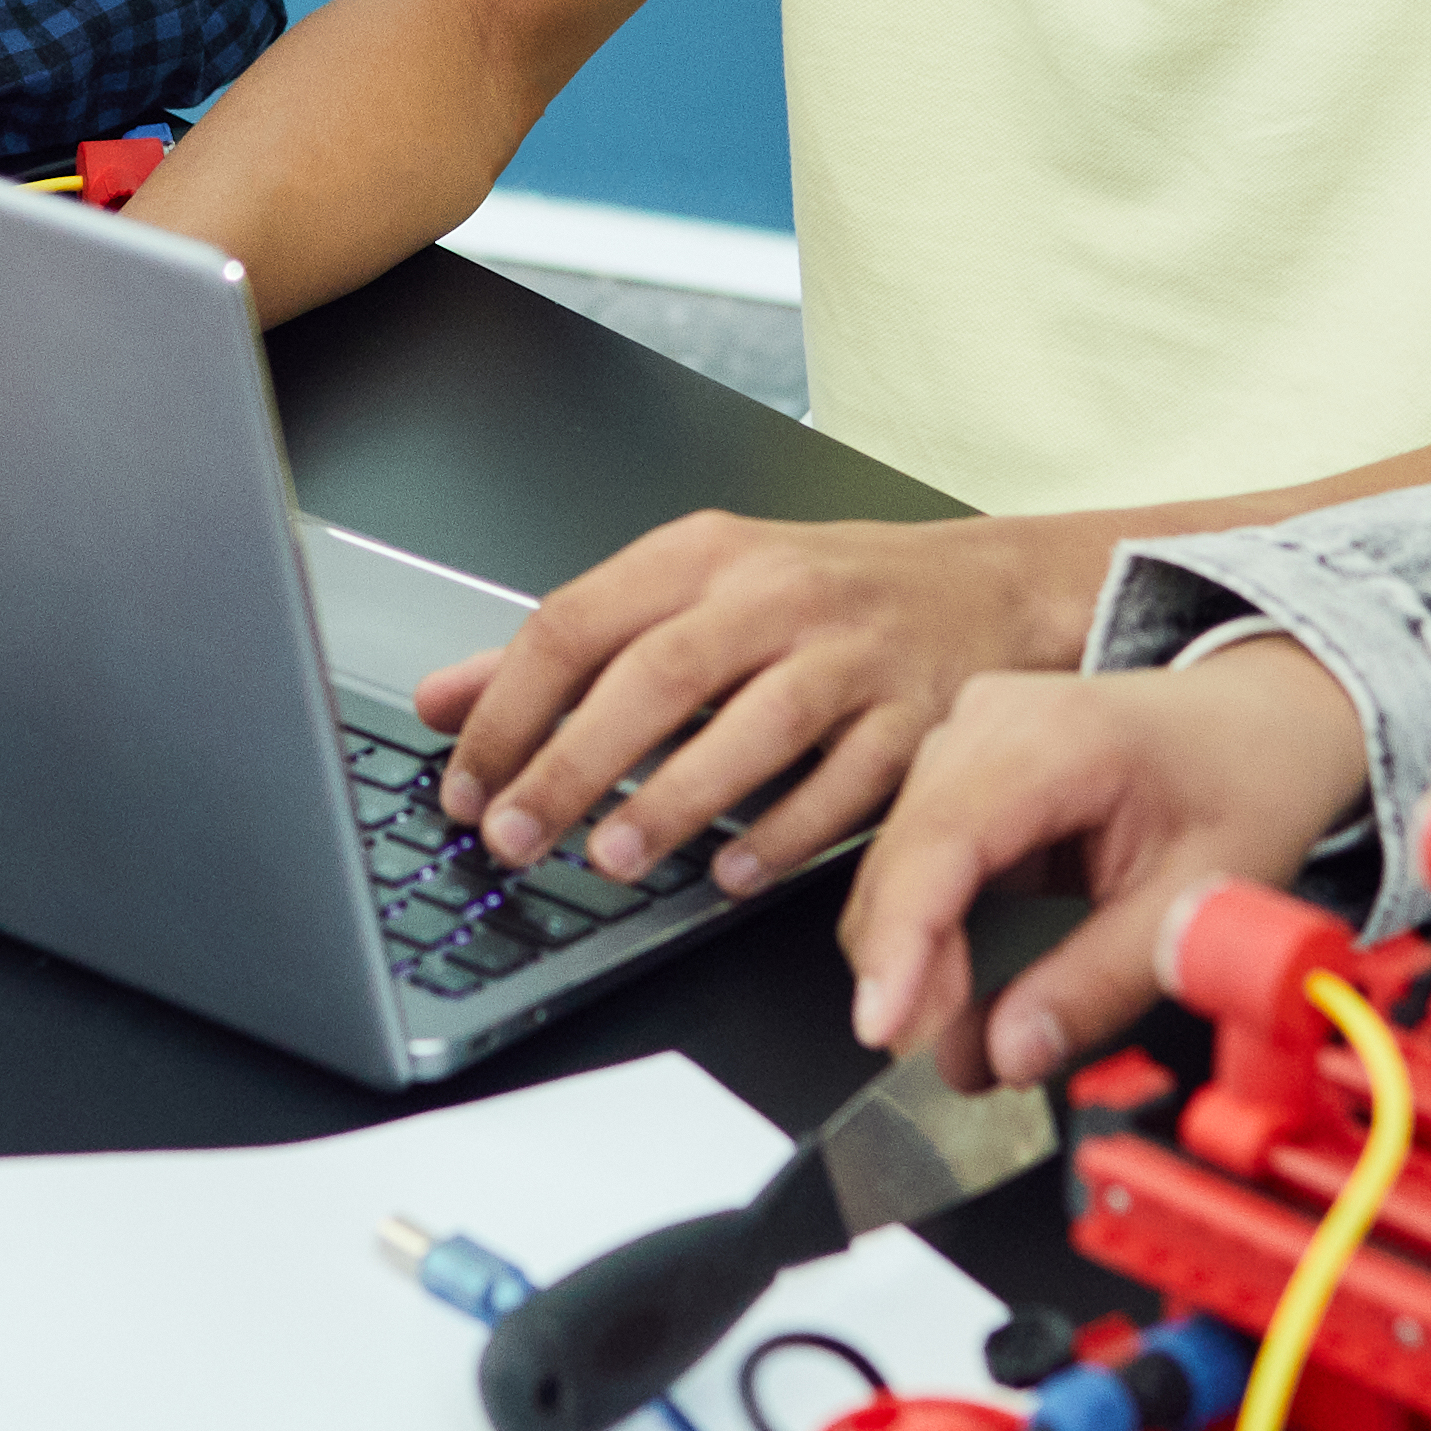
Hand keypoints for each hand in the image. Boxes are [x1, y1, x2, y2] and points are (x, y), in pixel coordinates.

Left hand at [419, 509, 1099, 898]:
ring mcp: (854, 653)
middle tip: (514, 839)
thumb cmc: (823, 598)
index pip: (578, 622)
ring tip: (613, 860)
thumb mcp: (691, 594)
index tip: (464, 786)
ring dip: (676, 801)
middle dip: (573, 765)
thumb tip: (442, 700)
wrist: (988, 589)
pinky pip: (847, 782)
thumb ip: (568, 650)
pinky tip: (733, 874)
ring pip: (755, 725)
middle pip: (656, 675)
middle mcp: (776, 593)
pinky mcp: (919, 715)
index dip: (508, 711)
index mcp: (702, 555)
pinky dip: (786, 832)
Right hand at [839, 645, 1375, 1083]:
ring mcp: (966, 738)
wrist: (1260, 722)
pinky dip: (934, 933)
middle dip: (909, 971)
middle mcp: (991, 722)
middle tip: (952, 1056)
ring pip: (897, 868)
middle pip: (902, 860)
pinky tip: (966, 983)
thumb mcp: (1197, 903)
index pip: (940, 840)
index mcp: (1058, 738)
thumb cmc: (1243, 786)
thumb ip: (1100, 985)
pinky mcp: (959, 770)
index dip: (900, 941)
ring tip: (977, 1026)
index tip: (884, 1025)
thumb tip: (1009, 1052)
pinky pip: (920, 863)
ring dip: (918, 959)